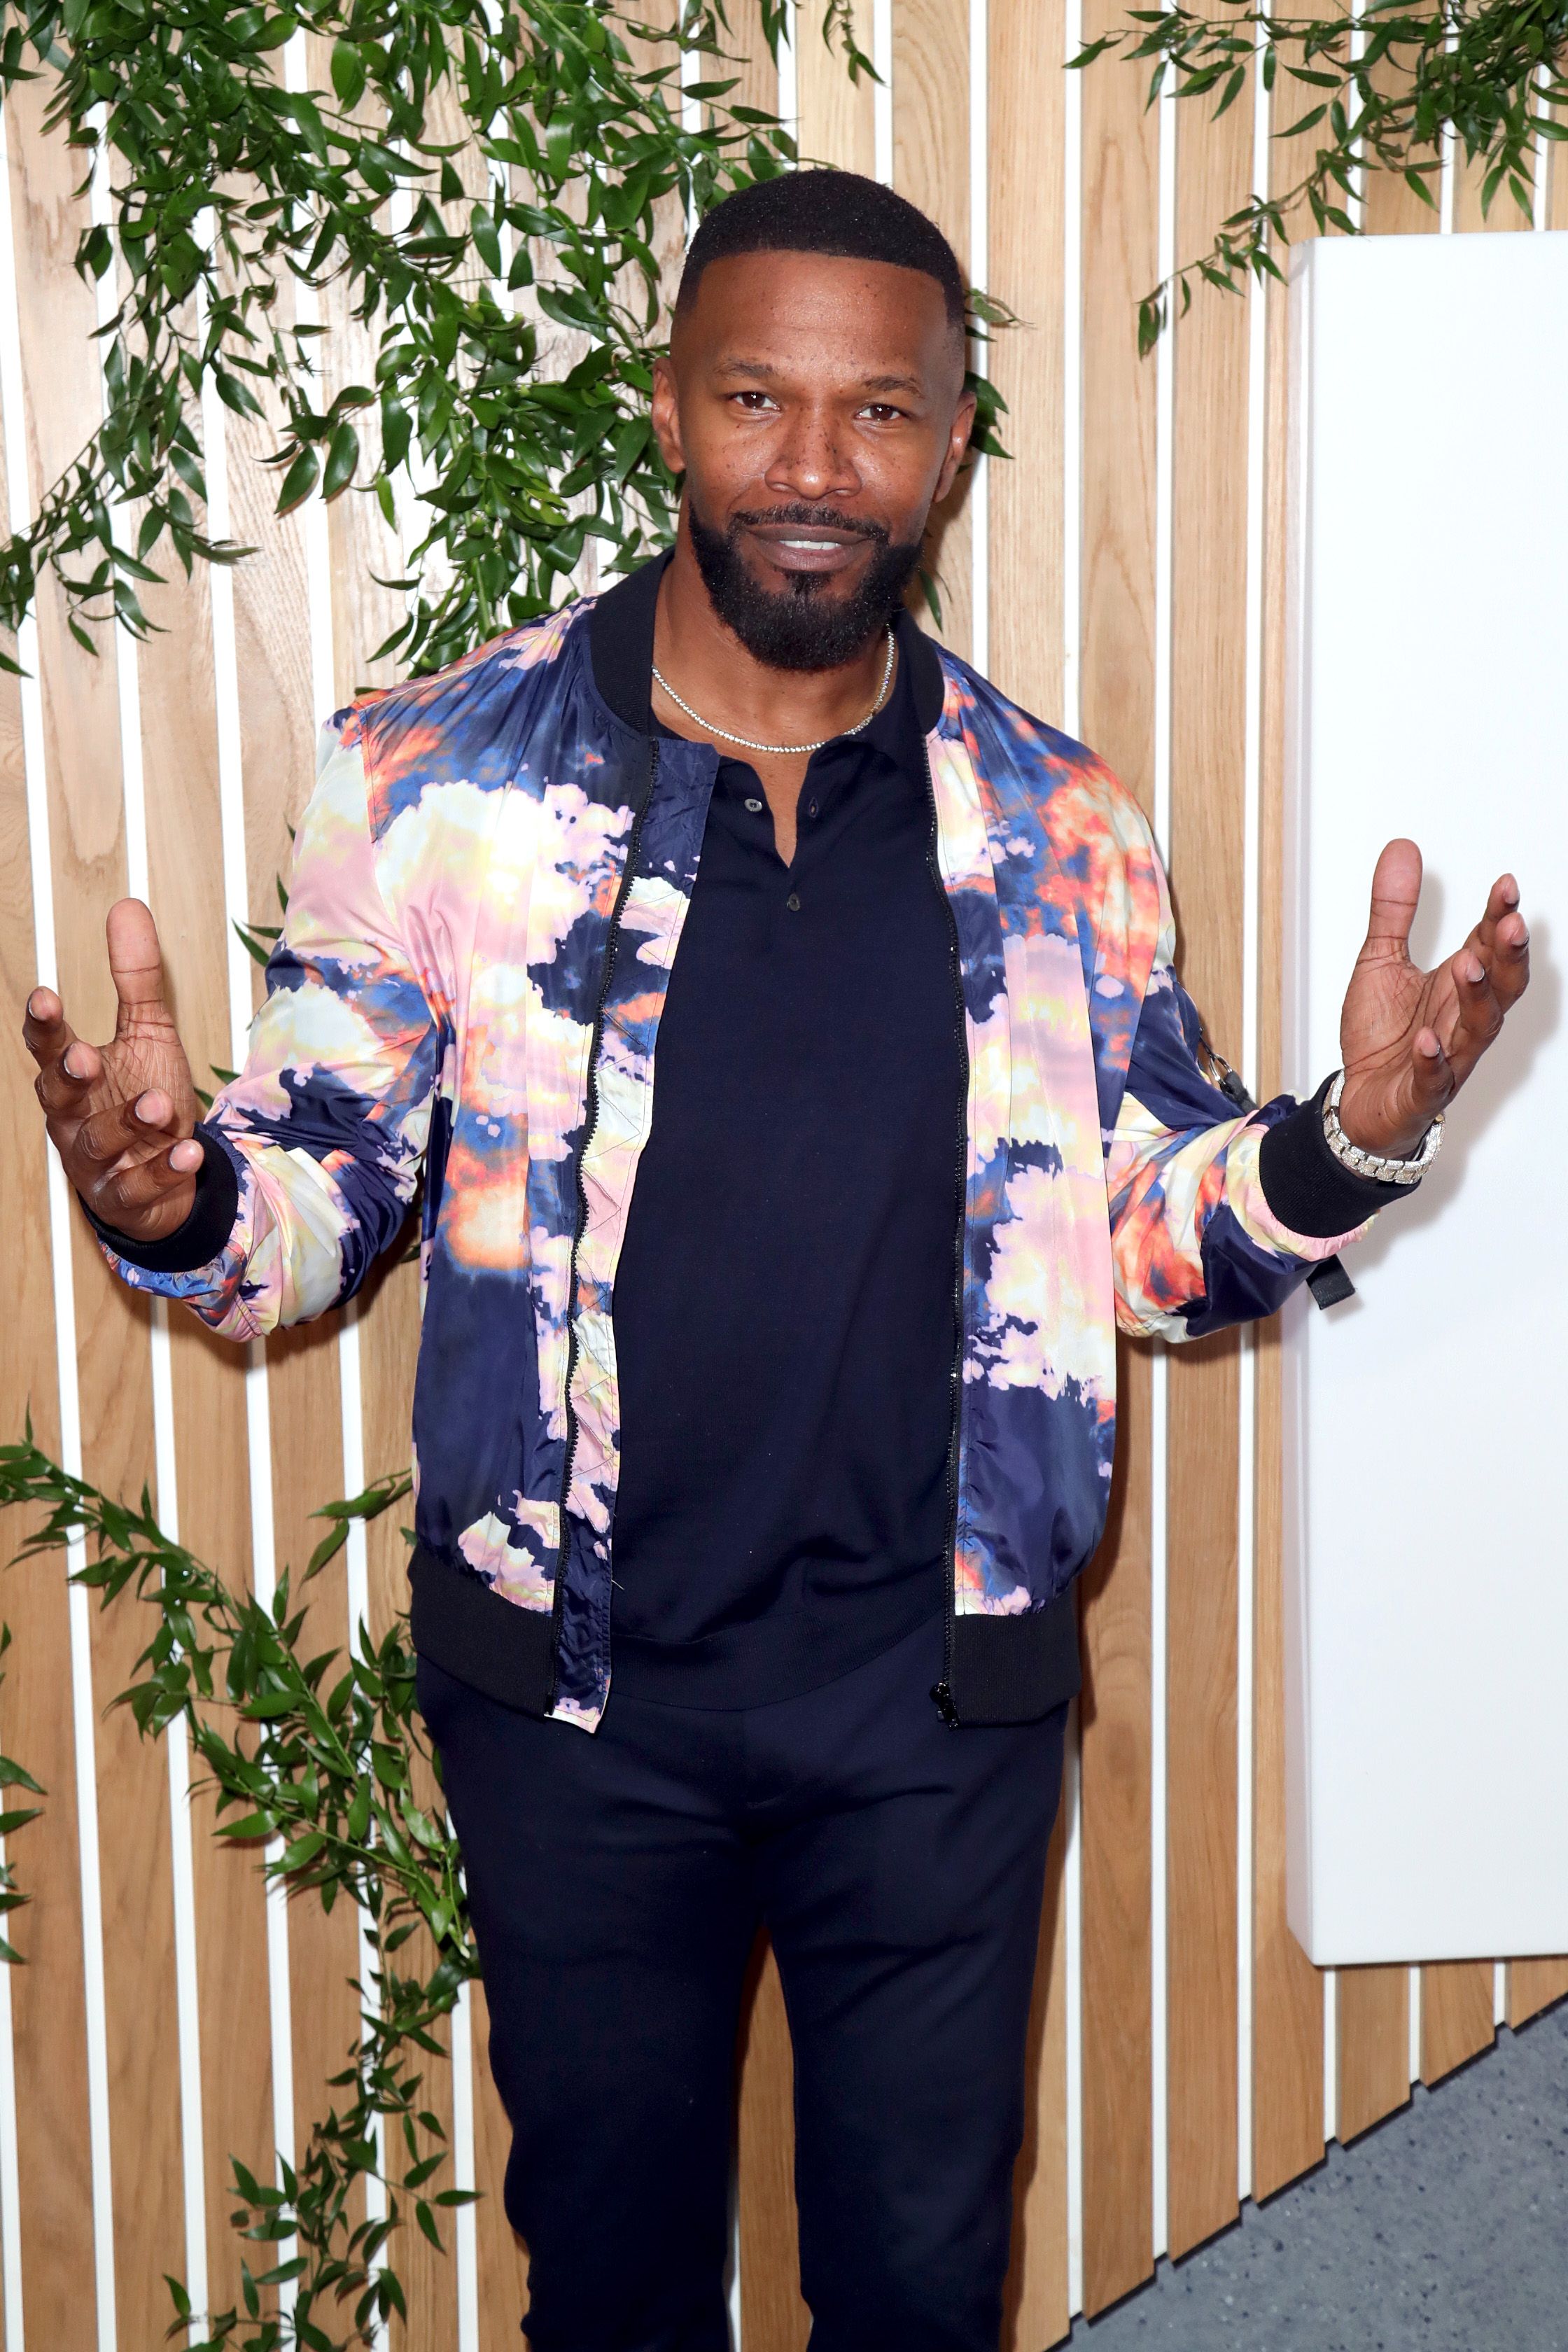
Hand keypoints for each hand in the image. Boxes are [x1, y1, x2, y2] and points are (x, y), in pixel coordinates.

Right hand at [24, 898, 204, 1243]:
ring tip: (158, 1104)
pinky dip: (162, 1170)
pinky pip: (138, 1186)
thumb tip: (128, 907)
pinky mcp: (125, 1196)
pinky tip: (188, 1151)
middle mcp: (74, 1116)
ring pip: (99, 1141)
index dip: (44, 1024)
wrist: (163, 1178)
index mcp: (73, 1073)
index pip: (48, 1045)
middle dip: (70, 1076)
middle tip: (85, 1057)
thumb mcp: (147, 1033)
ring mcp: (96, 1160)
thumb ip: (136, 979)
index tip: (45, 997)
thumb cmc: (142, 1097)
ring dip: (127, 1121)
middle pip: (59, 1095)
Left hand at [1337, 839, 1529, 1159]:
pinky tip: (1430, 1041)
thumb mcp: (1379, 960)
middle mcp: (1461, 1018)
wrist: (1360, 1101)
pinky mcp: (1422, 1092)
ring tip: (1470, 965)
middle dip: (1508, 955)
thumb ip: (1393, 910)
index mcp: (1457, 985)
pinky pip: (1434, 1078)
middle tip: (1509, 923)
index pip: (1488, 945)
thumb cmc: (1381, 1036)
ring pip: (1478, 1029)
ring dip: (1478, 997)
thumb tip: (1402, 850)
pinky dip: (1434, 1061)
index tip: (1506, 885)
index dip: (1499, 916)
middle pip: (1500, 986)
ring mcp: (1448, 1057)